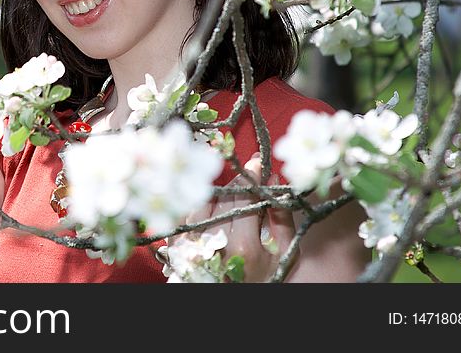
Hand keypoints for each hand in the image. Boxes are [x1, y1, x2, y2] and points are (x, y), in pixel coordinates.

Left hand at [185, 155, 295, 281]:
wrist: (231, 298)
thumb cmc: (262, 279)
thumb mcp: (283, 254)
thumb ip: (281, 219)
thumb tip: (275, 184)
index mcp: (243, 246)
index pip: (246, 198)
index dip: (253, 177)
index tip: (257, 162)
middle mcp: (214, 242)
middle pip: (225, 198)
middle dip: (240, 181)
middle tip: (249, 169)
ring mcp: (192, 243)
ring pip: (205, 201)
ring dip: (221, 190)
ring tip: (234, 187)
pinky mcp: (177, 244)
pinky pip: (186, 212)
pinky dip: (200, 202)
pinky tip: (212, 199)